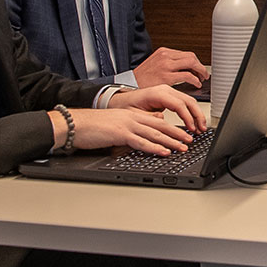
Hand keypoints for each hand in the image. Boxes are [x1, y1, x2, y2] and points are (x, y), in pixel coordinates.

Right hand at [61, 107, 196, 155]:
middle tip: (190, 141)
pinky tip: (164, 151)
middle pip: (161, 126)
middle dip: (178, 134)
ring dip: (171, 142)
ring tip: (183, 147)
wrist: (75, 123)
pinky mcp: (120, 134)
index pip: (158, 121)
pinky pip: (141, 142)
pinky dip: (155, 147)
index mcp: (133, 115)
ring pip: (155, 134)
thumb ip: (133, 125)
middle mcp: (133, 118)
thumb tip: (146, 127)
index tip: (184, 134)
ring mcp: (128, 125)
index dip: (173, 128)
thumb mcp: (117, 123)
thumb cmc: (93, 125)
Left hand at [108, 84, 206, 134]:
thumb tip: (162, 121)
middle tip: (201, 129)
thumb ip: (149, 117)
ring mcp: (169, 91)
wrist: (120, 99)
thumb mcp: (134, 114)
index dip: (188, 117)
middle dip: (197, 115)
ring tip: (200, 127)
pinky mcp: (170, 95)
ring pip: (190, 100)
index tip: (191, 129)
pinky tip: (193, 122)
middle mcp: (165, 89)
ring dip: (197, 114)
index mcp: (157, 93)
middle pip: (188, 100)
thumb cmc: (126, 106)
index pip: (179, 104)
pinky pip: (185, 102)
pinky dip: (192, 112)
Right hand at [133, 47, 208, 88]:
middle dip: (200, 66)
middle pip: (191, 57)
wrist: (129, 85)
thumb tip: (185, 68)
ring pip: (192, 64)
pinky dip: (195, 80)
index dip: (196, 62)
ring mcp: (166, 66)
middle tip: (203, 75)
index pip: (186, 54)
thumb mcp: (155, 64)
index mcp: (163, 51)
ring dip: (200, 72)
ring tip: (201, 79)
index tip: (199, 69)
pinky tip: (196, 84)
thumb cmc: (142, 78)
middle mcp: (165, 56)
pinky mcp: (166, 77)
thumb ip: (169, 63)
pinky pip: (187, 76)